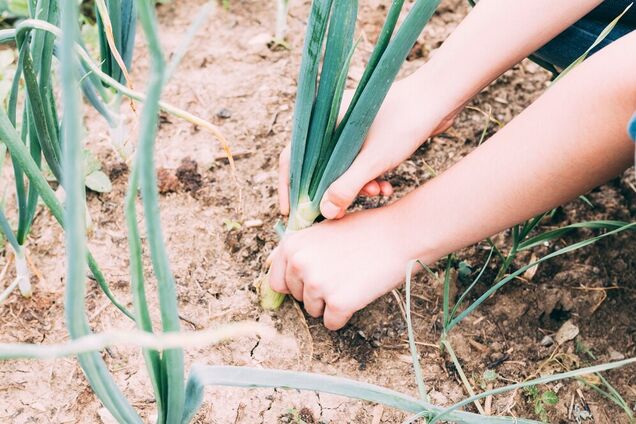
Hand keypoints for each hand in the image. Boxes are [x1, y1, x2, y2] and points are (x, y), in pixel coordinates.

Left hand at [268, 205, 413, 329]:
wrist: (398, 235)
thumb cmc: (364, 231)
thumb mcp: (322, 231)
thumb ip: (298, 250)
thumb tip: (268, 265)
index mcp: (292, 245)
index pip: (277, 282)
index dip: (297, 283)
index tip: (315, 277)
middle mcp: (299, 264)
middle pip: (298, 297)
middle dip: (317, 291)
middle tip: (342, 271)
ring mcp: (317, 284)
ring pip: (314, 311)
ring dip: (332, 302)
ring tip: (352, 278)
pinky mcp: (337, 302)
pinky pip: (332, 323)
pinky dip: (345, 314)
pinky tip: (358, 292)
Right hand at [278, 72, 456, 218]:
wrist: (440, 97)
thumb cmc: (404, 120)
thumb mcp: (373, 159)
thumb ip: (346, 187)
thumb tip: (324, 212)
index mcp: (322, 121)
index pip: (292, 156)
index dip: (289, 186)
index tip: (292, 212)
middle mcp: (331, 124)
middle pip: (316, 166)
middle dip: (330, 192)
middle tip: (338, 213)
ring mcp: (350, 130)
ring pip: (340, 168)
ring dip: (355, 187)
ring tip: (376, 193)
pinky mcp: (368, 136)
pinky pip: (359, 164)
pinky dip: (369, 178)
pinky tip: (386, 187)